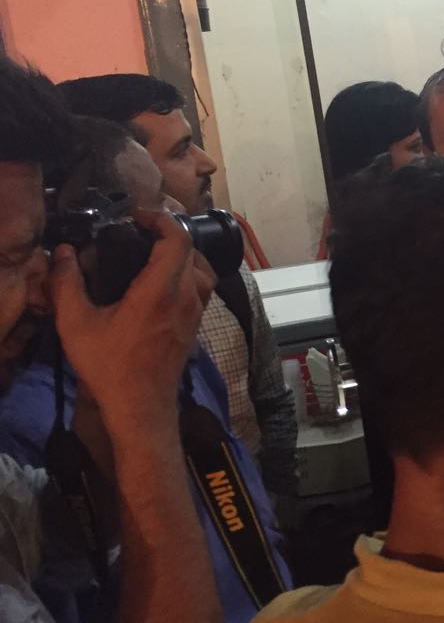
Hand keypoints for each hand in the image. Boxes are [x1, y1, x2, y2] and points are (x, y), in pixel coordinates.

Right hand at [50, 209, 207, 433]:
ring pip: (202, 269)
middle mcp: (187, 296)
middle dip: (168, 234)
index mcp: (162, 289)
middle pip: (191, 249)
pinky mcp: (196, 325)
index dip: (160, 219)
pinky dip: (186, 274)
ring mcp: (196, 311)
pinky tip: (160, 282)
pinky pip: (200, 288)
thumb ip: (67, 284)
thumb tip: (61, 253)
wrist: (141, 406)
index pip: (177, 238)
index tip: (137, 216)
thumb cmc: (109, 366)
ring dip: (182, 254)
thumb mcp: (76, 323)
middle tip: (139, 232)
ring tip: (153, 253)